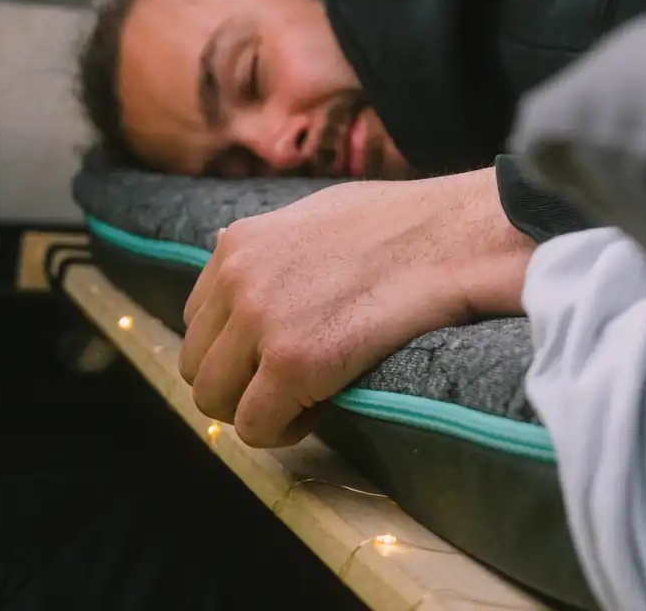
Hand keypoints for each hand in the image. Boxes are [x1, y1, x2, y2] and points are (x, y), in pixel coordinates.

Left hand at [178, 168, 534, 446]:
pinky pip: (257, 426)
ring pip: (215, 400)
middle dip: (238, 383)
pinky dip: (283, 430)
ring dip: (255, 409)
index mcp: (238, 243)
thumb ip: (277, 249)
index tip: (278, 354)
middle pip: (196, 363)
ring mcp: (260, 321)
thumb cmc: (404, 224)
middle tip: (288, 386)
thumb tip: (272, 277)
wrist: (449, 238)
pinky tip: (320, 409)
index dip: (236, 347)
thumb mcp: (317, 214)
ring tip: (304, 400)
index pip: (198, 319)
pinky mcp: (294, 363)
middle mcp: (236, 280)